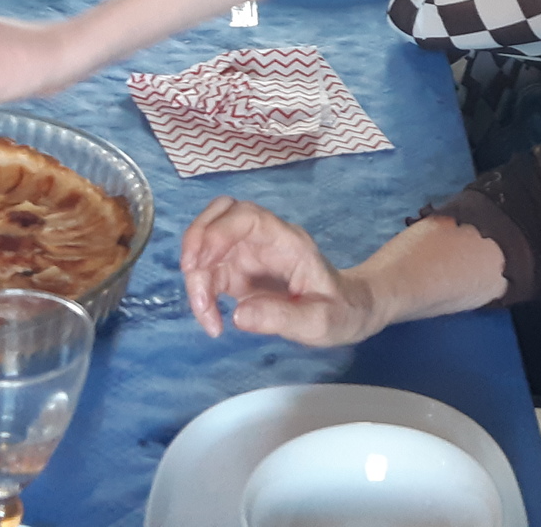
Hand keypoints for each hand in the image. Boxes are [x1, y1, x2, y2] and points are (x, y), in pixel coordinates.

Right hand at [181, 197, 379, 345]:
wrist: (349, 312)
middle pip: (220, 217)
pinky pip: (209, 272)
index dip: (218, 231)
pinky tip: (213, 321)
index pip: (247, 217)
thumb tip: (238, 315)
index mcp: (288, 242)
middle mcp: (265, 241)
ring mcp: (249, 255)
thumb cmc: (340, 312)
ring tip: (207, 316)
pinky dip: (202, 294)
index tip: (199, 263)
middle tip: (191, 275)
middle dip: (196, 241)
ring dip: (196, 276)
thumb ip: (282, 318)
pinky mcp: (239, 273)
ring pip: (207, 246)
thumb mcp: (320, 322)